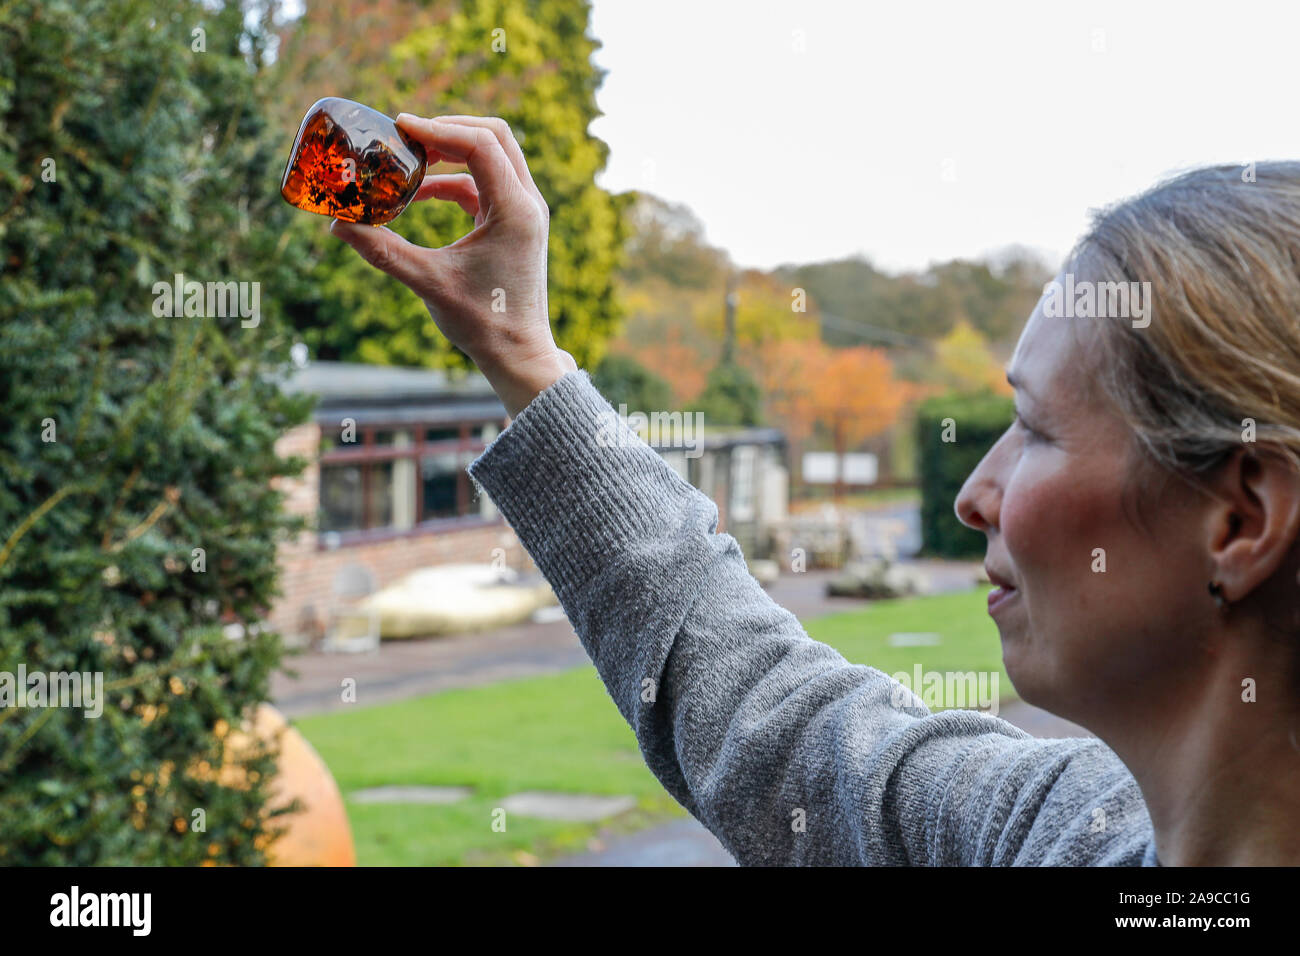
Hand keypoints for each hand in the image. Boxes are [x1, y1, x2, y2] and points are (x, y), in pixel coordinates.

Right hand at [330, 113, 576, 417]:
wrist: (519, 353)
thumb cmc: (482, 322)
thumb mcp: (428, 282)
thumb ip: (383, 251)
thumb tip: (337, 225)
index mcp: (515, 211)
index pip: (481, 145)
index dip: (438, 130)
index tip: (400, 127)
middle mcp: (528, 203)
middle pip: (494, 136)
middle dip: (448, 130)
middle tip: (405, 135)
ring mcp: (525, 211)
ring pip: (493, 155)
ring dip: (451, 153)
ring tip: (406, 162)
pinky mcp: (515, 222)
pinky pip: (486, 183)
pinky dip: (454, 181)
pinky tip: (418, 195)